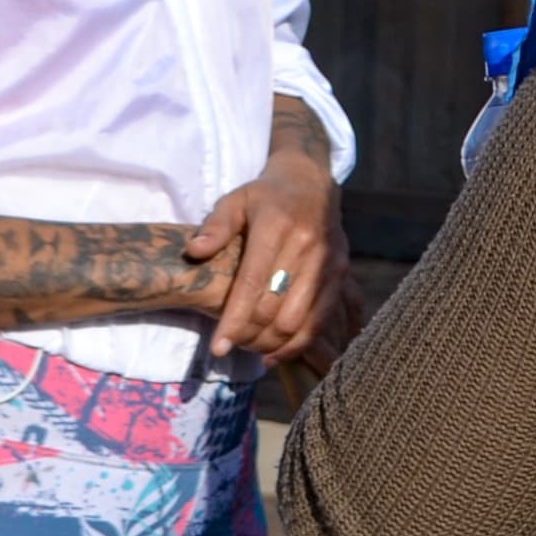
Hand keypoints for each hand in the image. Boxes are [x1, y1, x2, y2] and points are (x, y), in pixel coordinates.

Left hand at [188, 148, 341, 364]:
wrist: (313, 183)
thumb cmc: (266, 196)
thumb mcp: (236, 200)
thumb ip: (216, 226)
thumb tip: (194, 252)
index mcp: (277, 226)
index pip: (253, 283)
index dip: (235, 320)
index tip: (218, 348)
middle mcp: (307, 246)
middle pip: (275, 309)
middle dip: (250, 336)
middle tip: (232, 346)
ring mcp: (328, 262)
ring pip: (299, 321)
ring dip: (272, 344)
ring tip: (251, 349)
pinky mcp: (341, 274)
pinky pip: (321, 321)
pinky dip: (297, 344)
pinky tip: (275, 352)